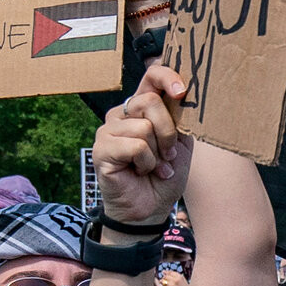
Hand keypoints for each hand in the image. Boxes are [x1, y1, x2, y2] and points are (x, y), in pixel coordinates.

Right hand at [94, 64, 194, 226]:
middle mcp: (122, 114)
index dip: (167, 77)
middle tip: (168, 154)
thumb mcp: (180, 142)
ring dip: (157, 152)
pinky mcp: (101, 149)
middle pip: (150, 102)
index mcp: (142, 107)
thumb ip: (179, 118)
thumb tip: (183, 93)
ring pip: (144, 126)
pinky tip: (140, 172)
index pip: (151, 76)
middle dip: (168, 132)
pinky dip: (146, 162)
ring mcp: (108, 130)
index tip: (182, 91)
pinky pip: (135, 145)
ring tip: (153, 167)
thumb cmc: (165, 174)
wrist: (151, 208)